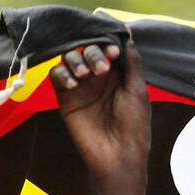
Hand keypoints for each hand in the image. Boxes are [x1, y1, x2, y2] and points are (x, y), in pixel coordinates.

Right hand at [50, 40, 150, 187]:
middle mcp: (98, 77)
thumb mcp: (138, 92)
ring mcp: (81, 86)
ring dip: (75, 59)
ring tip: (85, 75)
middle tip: (101, 69)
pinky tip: (72, 84)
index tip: (113, 52)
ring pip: (69, 57)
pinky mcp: (65, 98)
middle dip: (92, 52)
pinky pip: (56, 75)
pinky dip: (61, 73)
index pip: (106, 46)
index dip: (107, 43)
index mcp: (118, 74)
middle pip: (87, 48)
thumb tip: (127, 37)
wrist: (117, 157)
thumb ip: (132, 64)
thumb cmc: (134, 127)